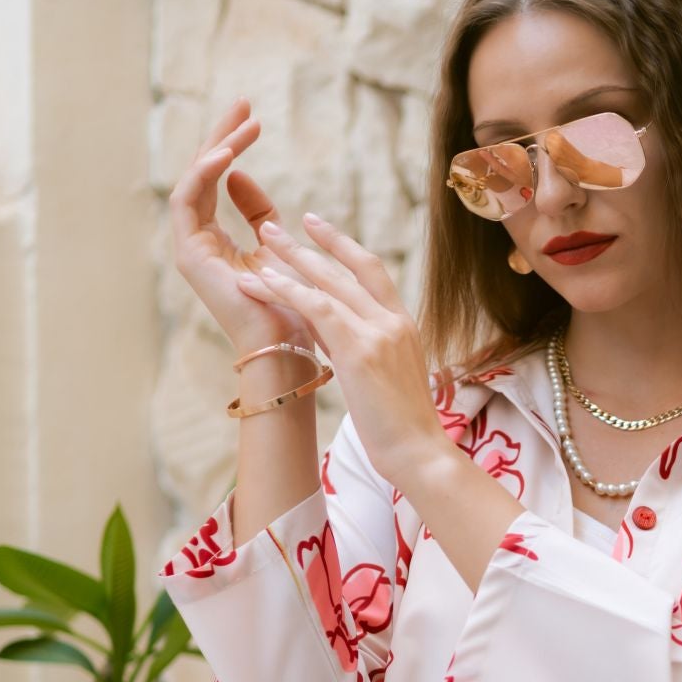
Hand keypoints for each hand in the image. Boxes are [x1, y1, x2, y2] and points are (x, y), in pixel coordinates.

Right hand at [167, 98, 315, 356]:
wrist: (287, 347)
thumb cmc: (291, 306)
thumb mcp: (277, 246)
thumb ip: (258, 213)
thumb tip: (240, 174)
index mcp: (215, 241)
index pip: (216, 180)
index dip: (232, 146)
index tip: (255, 118)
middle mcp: (197, 242)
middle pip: (201, 175)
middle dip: (222, 135)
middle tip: (244, 102)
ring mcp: (189, 248)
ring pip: (192, 181)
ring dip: (216, 147)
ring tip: (243, 121)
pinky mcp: (188, 254)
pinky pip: (186, 201)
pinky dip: (204, 174)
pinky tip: (226, 153)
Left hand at [236, 213, 448, 487]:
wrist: (420, 453)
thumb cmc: (401, 428)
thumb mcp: (381, 377)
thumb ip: (355, 345)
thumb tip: (324, 329)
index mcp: (404, 325)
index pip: (372, 272)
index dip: (342, 246)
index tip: (316, 228)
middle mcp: (394, 321)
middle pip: (349, 268)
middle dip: (310, 244)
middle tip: (275, 228)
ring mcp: (380, 332)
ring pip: (330, 282)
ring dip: (292, 259)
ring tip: (261, 241)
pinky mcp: (361, 350)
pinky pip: (317, 307)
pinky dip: (287, 290)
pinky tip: (261, 282)